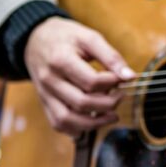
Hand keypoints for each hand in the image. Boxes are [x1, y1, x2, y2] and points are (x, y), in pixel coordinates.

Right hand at [24, 17, 133, 135]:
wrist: (36, 40)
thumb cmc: (65, 37)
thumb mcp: (89, 37)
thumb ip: (111, 57)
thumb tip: (130, 77)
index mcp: (60, 60)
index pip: (91, 82)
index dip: (112, 83)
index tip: (122, 78)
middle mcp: (49, 80)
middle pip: (81, 103)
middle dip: (108, 104)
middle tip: (120, 95)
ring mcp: (45, 94)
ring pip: (68, 120)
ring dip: (94, 123)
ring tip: (112, 115)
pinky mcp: (45, 102)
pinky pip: (58, 123)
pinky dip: (76, 129)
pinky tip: (92, 122)